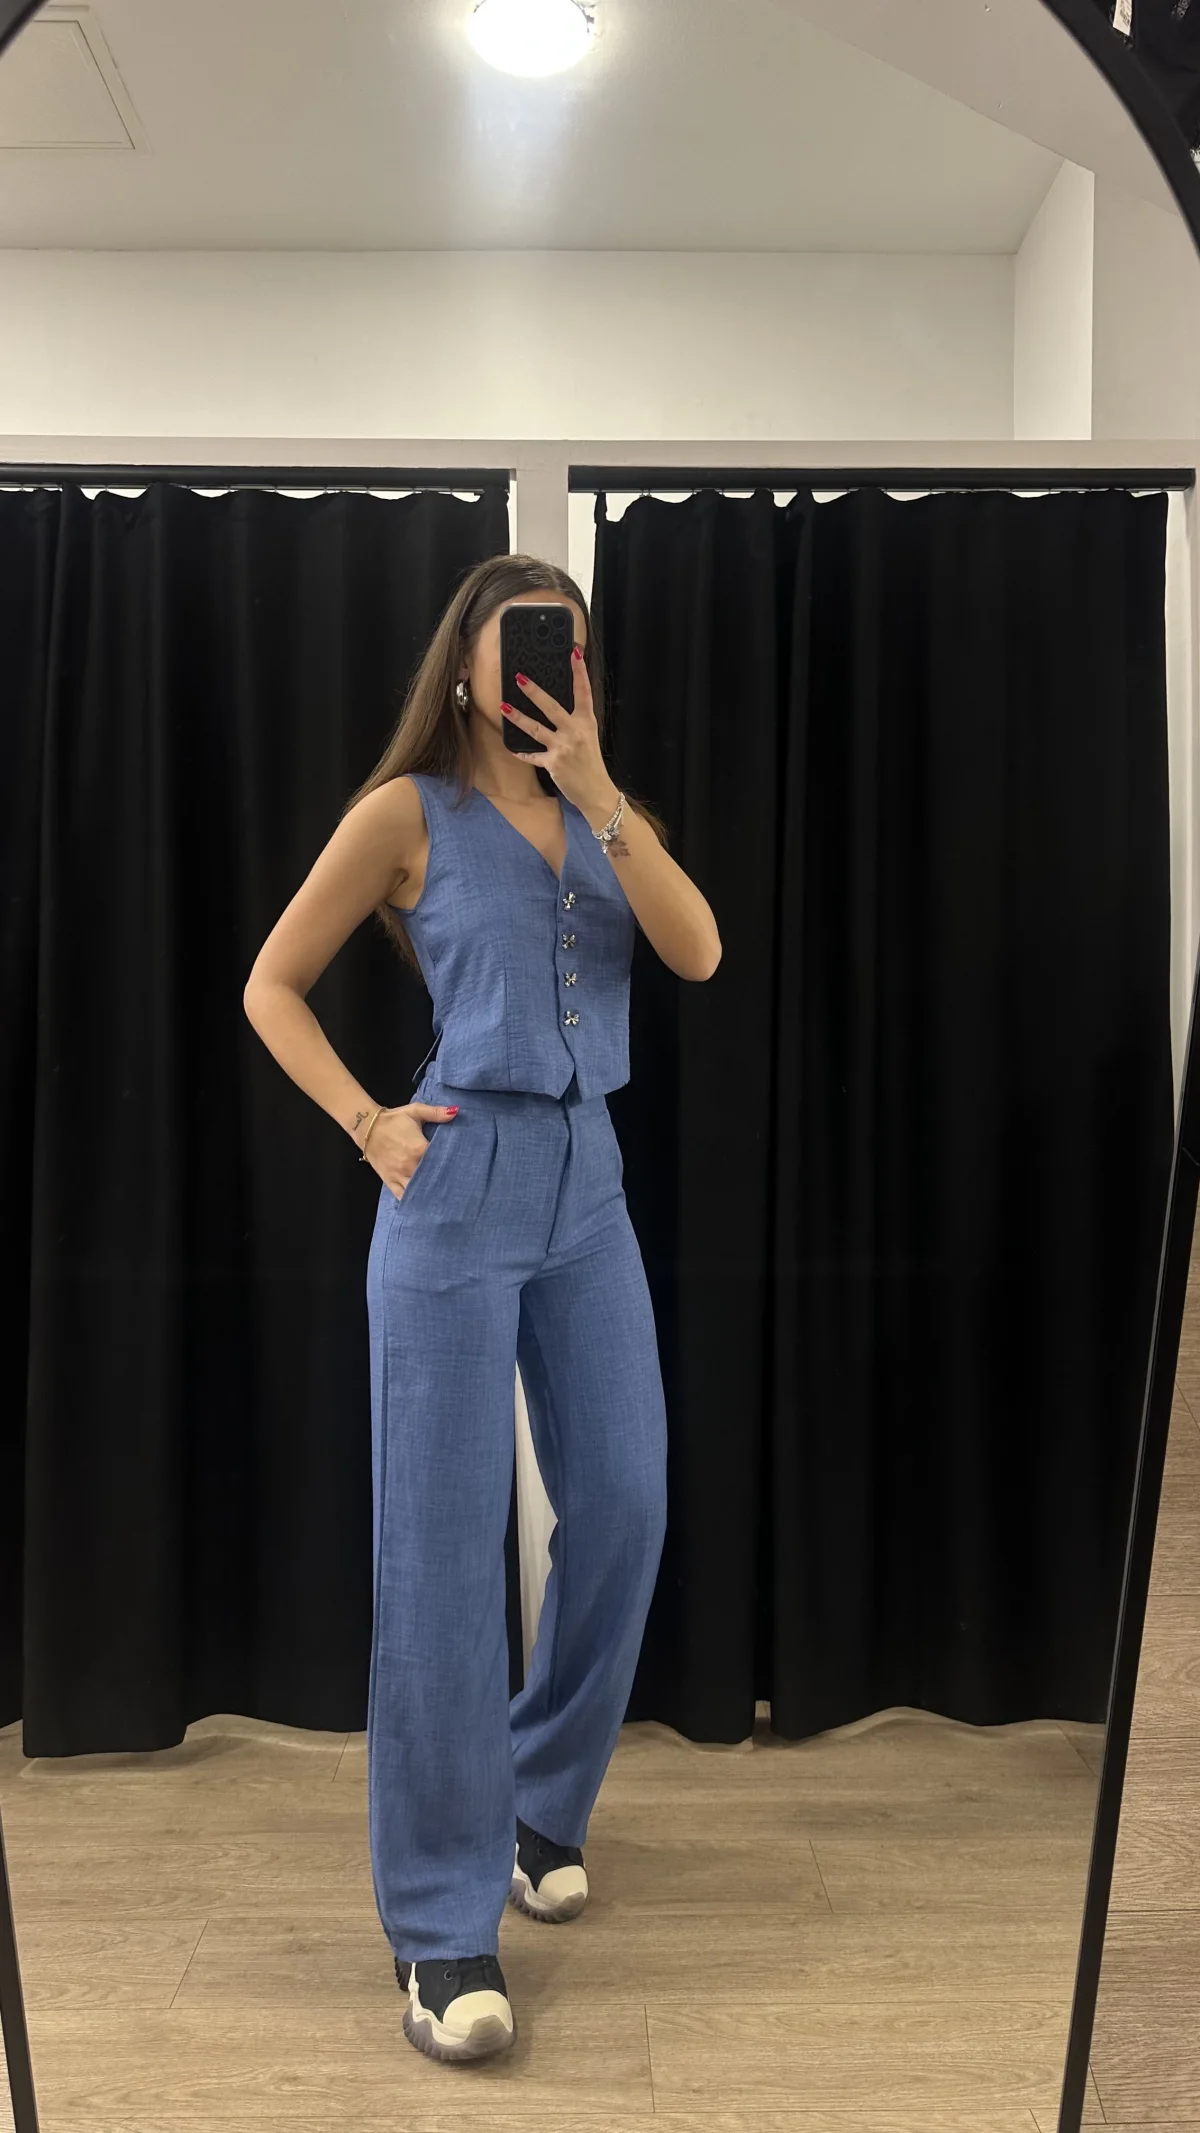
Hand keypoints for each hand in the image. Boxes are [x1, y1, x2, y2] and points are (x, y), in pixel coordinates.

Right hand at [361, 1101, 457, 1195]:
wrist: (367, 1126)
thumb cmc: (393, 1119)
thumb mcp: (415, 1111)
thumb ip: (436, 1112)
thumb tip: (456, 1111)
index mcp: (419, 1149)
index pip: (441, 1161)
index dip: (452, 1164)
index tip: (461, 1167)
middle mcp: (410, 1165)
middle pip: (431, 1178)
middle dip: (442, 1181)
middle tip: (455, 1185)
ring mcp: (399, 1175)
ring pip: (418, 1189)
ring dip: (428, 1192)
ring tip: (441, 1197)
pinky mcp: (389, 1180)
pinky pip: (401, 1196)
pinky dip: (411, 1200)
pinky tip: (421, 1204)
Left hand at [501, 648, 618, 818]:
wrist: (596, 792)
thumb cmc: (591, 763)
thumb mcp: (589, 737)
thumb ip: (575, 722)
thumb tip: (557, 708)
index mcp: (587, 722)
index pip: (583, 692)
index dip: (579, 672)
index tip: (573, 653)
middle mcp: (575, 731)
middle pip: (552, 707)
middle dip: (534, 692)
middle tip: (519, 678)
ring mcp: (563, 747)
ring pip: (536, 729)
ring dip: (518, 717)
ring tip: (503, 707)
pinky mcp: (553, 763)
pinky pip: (532, 756)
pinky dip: (522, 752)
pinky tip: (511, 747)